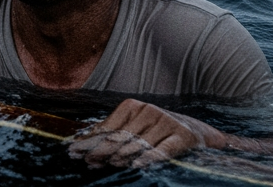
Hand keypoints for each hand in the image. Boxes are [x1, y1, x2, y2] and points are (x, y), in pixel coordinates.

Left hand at [68, 98, 228, 168]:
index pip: (108, 126)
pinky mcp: (182, 136)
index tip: (74, 150)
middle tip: (86, 160)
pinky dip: (148, 158)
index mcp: (134, 106)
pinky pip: (162, 150)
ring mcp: (166, 122)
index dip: (90, 140)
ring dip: (120, 156)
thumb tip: (82, 145)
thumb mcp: (136, 128)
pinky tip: (135, 165)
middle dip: (100, 150)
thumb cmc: (159, 132)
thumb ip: (113, 133)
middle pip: (120, 136)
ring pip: (138, 144)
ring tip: (106, 164)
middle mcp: (149, 111)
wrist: (198, 133)